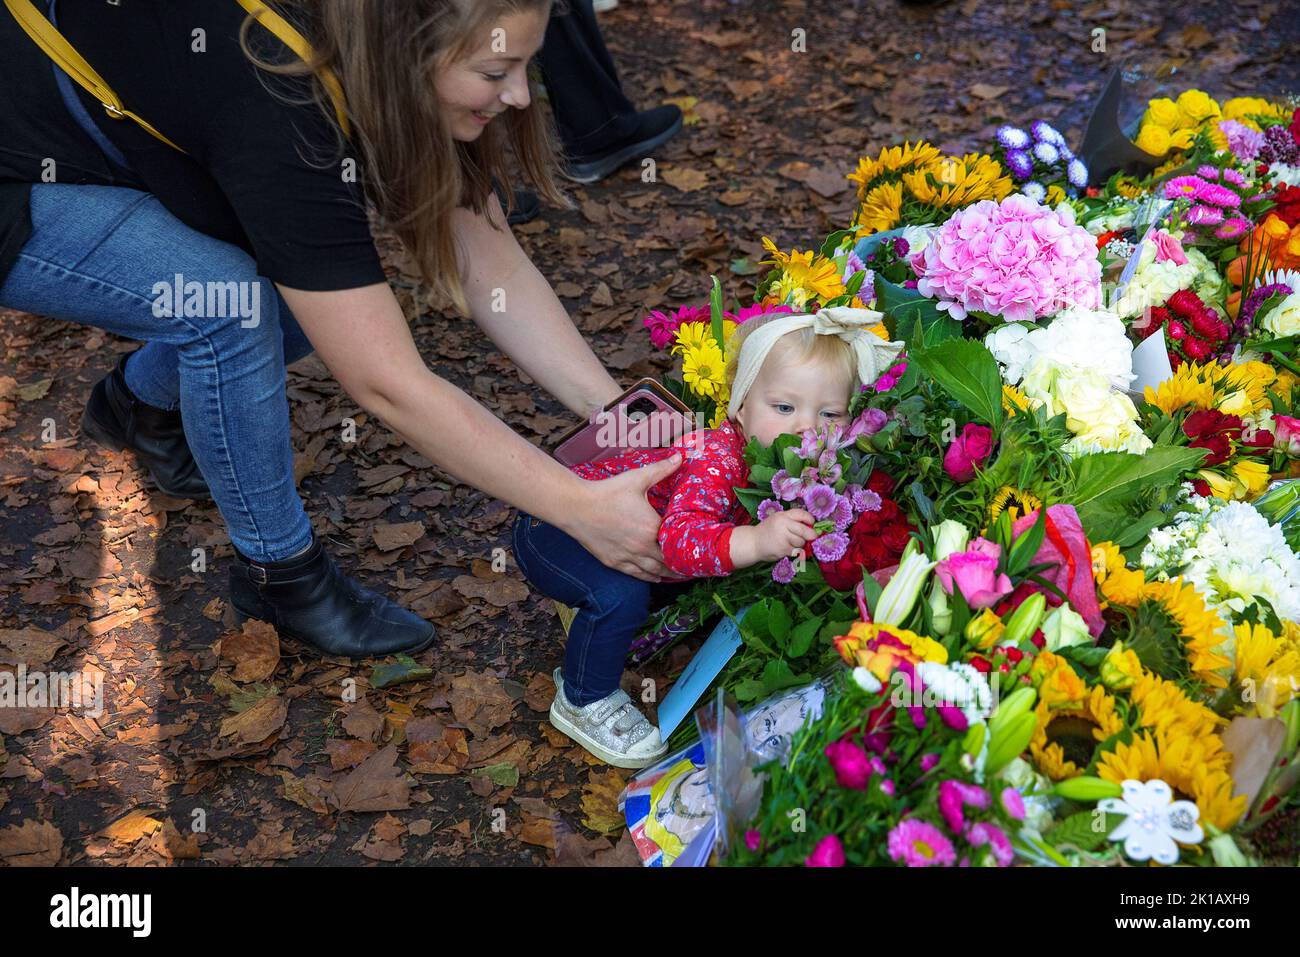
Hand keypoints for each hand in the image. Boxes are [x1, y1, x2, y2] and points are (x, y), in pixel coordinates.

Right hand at [562, 453, 684, 582]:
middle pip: (668, 561)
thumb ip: (661, 469)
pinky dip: (649, 577)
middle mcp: (643, 547)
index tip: (696, 548)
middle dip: (680, 563)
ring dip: (668, 573)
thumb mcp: (637, 479)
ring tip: (679, 574)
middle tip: (692, 565)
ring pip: (654, 571)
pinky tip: (656, 577)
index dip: (687, 546)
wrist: (578, 507)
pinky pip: (637, 574)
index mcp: (652, 528)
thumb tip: (680, 457)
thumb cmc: (608, 492)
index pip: (676, 542)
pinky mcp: (614, 562)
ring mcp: (628, 557)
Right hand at [750, 508, 818, 563]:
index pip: (802, 514)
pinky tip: (785, 549)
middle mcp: (783, 525)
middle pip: (805, 530)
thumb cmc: (767, 531)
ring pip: (801, 542)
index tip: (811, 524)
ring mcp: (783, 537)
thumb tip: (811, 526)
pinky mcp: (783, 549)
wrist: (752, 543)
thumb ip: (792, 520)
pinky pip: (796, 551)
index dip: (810, 519)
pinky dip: (794, 551)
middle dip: (811, 535)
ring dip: (800, 544)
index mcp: (782, 515)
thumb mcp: (777, 519)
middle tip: (812, 537)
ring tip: (790, 542)